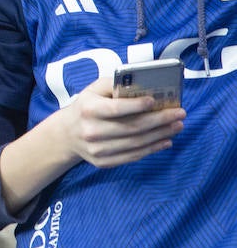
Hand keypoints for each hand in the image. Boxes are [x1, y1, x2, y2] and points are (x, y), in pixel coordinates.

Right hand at [50, 76, 185, 168]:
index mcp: (88, 109)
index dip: (137, 105)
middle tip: (179, 114)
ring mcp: (98, 149)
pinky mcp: (104, 162)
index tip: (156, 100)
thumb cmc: (86, 107)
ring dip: (161, 135)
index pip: (116, 108)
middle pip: (132, 127)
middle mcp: (92, 130)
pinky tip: (166, 141)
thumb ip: (114, 85)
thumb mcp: (93, 90)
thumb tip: (144, 85)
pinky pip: (133, 156)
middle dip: (160, 120)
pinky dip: (152, 149)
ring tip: (177, 126)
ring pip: (136, 143)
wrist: (66, 134)